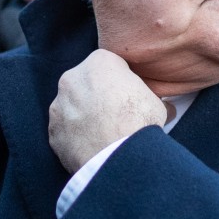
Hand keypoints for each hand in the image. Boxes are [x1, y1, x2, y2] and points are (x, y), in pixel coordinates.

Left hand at [49, 49, 165, 173]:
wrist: (119, 156)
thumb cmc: (139, 122)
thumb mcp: (156, 102)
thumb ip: (151, 99)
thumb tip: (166, 108)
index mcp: (99, 62)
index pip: (110, 65)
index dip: (121, 81)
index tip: (128, 95)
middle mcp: (72, 79)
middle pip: (86, 84)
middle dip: (97, 96)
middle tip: (114, 115)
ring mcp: (58, 106)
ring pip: (71, 107)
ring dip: (83, 116)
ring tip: (103, 135)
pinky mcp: (52, 132)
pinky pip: (65, 131)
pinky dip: (75, 138)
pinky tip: (92, 148)